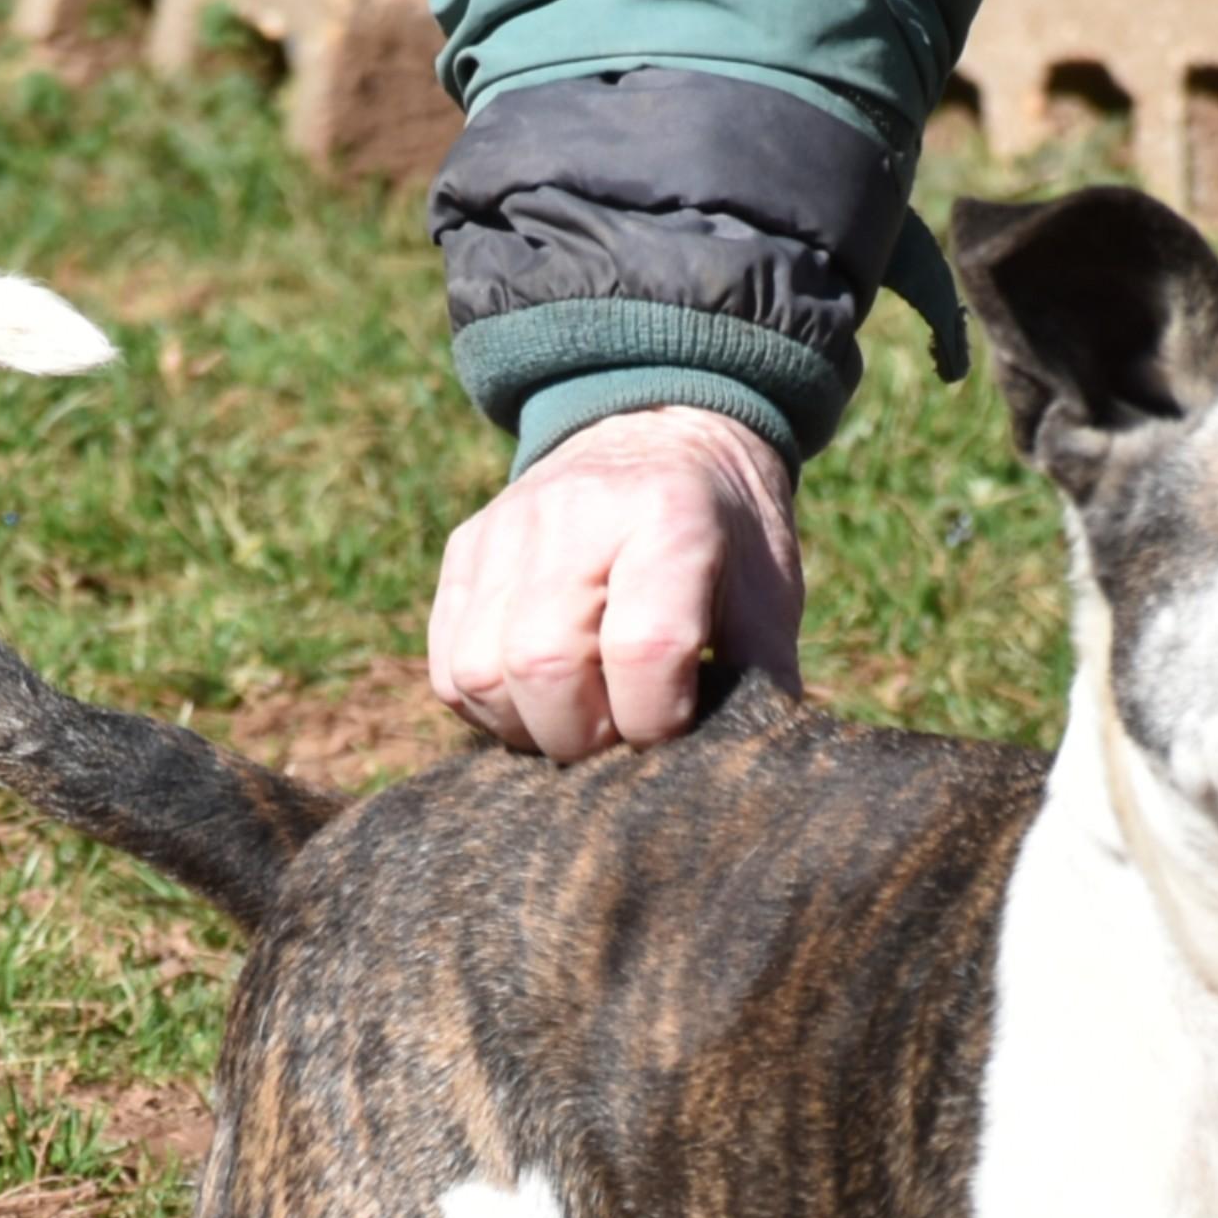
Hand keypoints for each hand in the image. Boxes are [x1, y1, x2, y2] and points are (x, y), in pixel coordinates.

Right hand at [428, 405, 804, 758]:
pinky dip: (489, 708)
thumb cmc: (726, 541)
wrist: (659, 438)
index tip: (674, 733)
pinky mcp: (465, 550)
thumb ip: (760, 685)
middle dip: (584, 737)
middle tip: (620, 739)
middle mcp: (576, 514)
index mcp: (669, 518)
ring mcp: (507, 529)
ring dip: (529, 728)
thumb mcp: (768, 598)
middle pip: (544, 665)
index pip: (644, 649)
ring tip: (578, 721)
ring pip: (481, 673)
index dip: (656, 721)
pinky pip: (449, 665)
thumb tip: (748, 780)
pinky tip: (537, 702)